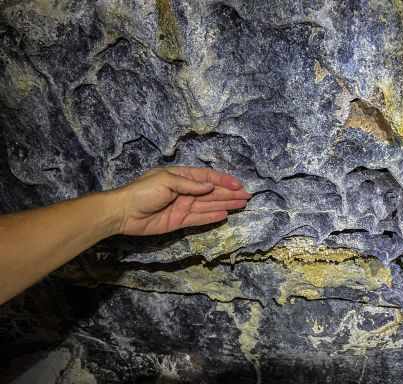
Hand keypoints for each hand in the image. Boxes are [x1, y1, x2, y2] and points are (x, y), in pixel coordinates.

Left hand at [110, 166, 251, 235]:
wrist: (123, 213)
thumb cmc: (143, 191)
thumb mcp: (166, 181)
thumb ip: (189, 185)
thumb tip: (209, 187)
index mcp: (181, 177)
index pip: (207, 178)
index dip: (223, 181)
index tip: (238, 185)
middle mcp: (185, 191)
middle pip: (212, 192)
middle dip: (229, 193)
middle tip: (247, 196)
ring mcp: (183, 206)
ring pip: (209, 205)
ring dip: (225, 204)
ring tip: (241, 204)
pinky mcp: (179, 221)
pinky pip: (200, 218)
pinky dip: (212, 217)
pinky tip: (225, 215)